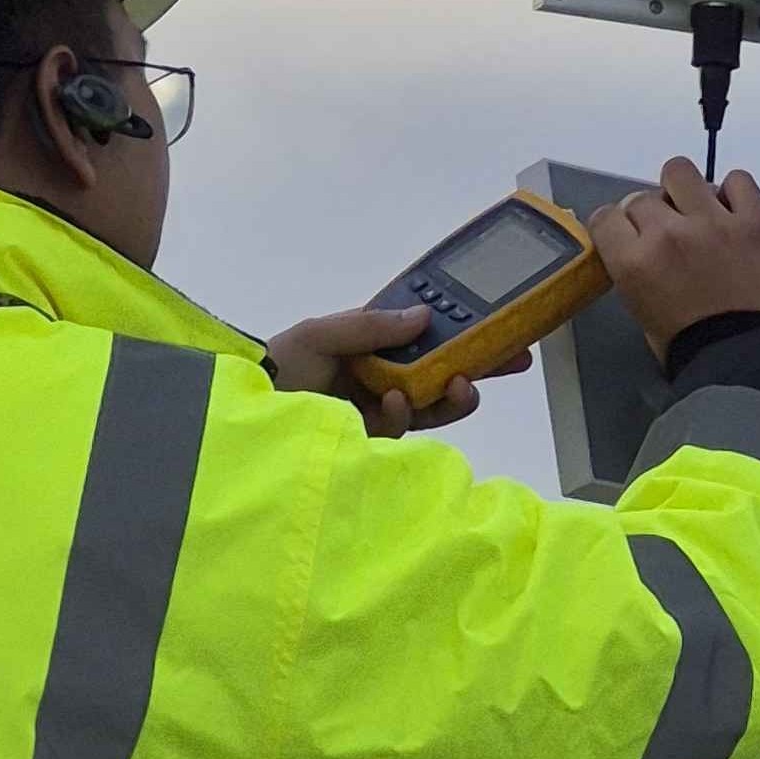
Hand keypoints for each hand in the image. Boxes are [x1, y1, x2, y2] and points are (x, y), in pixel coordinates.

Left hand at [264, 304, 525, 438]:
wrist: (245, 413)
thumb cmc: (279, 363)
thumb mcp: (321, 333)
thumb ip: (371, 326)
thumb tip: (425, 316)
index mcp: (372, 345)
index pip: (428, 337)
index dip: (465, 333)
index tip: (502, 328)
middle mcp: (380, 376)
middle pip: (440, 372)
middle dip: (479, 366)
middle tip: (514, 360)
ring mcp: (377, 411)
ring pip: (431, 405)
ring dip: (452, 395)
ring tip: (461, 384)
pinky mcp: (370, 442)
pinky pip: (401, 429)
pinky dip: (402, 414)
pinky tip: (393, 402)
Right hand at [588, 159, 759, 368]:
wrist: (752, 362)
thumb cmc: (694, 350)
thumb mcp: (644, 314)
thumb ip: (637, 272)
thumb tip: (644, 250)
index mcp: (634, 261)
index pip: (605, 217)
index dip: (616, 225)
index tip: (628, 233)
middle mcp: (668, 233)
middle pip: (642, 197)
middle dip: (652, 215)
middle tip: (670, 235)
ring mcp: (713, 221)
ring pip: (681, 171)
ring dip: (684, 189)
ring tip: (698, 211)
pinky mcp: (755, 220)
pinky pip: (738, 180)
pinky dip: (733, 192)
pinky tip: (735, 211)